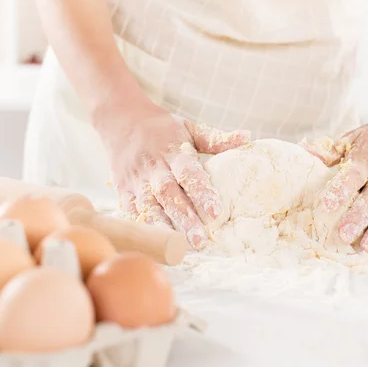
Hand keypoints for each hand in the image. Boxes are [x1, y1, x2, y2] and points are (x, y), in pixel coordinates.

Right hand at [97, 105, 249, 249]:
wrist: (120, 119)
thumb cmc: (162, 128)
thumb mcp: (189, 128)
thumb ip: (215, 139)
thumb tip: (247, 138)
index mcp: (171, 151)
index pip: (188, 172)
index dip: (201, 192)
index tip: (216, 211)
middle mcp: (153, 167)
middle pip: (168, 194)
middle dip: (184, 218)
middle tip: (200, 239)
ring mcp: (135, 180)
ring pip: (148, 206)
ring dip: (163, 227)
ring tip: (178, 247)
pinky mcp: (122, 190)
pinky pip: (129, 211)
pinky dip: (141, 227)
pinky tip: (153, 244)